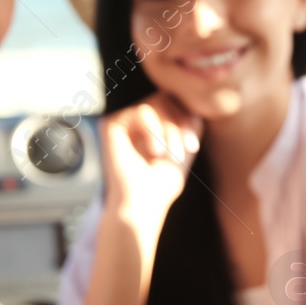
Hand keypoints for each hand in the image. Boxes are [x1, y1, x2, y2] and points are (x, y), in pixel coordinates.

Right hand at [99, 92, 203, 228]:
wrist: (142, 206)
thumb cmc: (161, 185)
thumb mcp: (183, 150)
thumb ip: (188, 124)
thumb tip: (194, 103)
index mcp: (150, 125)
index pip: (173, 103)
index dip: (187, 118)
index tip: (192, 147)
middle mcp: (134, 120)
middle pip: (166, 98)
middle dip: (180, 123)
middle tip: (185, 150)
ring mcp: (122, 121)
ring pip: (156, 102)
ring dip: (170, 129)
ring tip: (170, 154)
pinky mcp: (111, 125)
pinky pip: (142, 110)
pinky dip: (154, 130)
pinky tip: (154, 151)